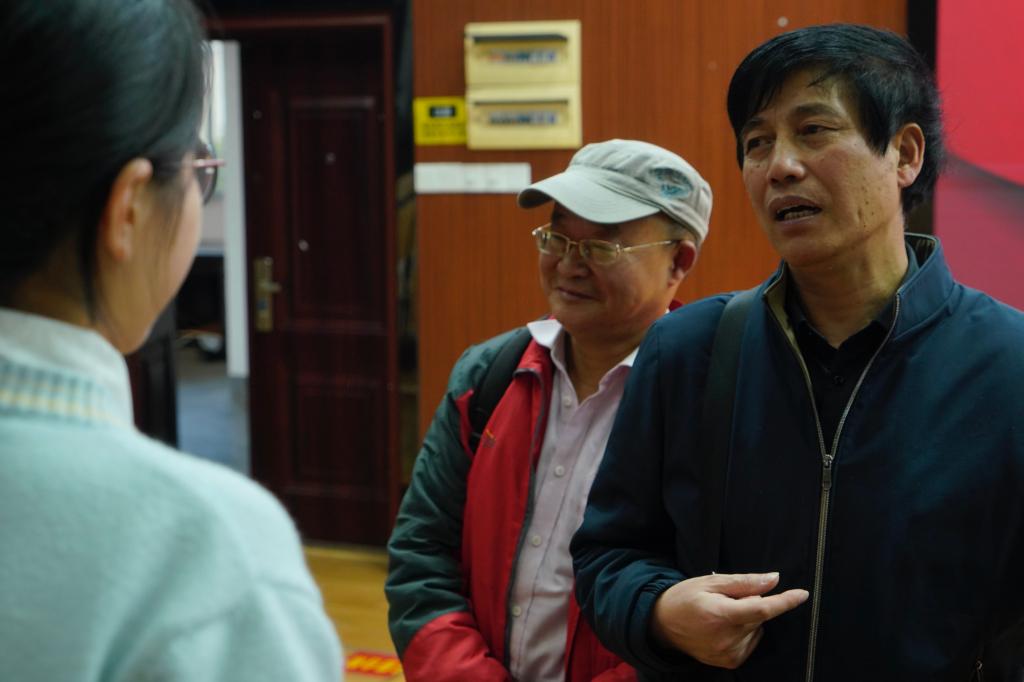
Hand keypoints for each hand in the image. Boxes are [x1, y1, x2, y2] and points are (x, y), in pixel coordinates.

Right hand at [649, 572, 808, 668]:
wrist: (662, 625)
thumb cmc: (685, 598)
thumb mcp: (711, 582)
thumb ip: (744, 582)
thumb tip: (773, 580)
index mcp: (721, 614)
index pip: (762, 609)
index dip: (785, 602)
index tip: (802, 594)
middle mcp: (726, 638)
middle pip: (758, 617)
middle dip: (751, 604)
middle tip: (728, 599)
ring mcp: (728, 653)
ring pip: (756, 630)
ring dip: (747, 620)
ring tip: (721, 615)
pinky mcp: (730, 661)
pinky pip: (751, 642)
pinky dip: (745, 633)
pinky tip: (725, 628)